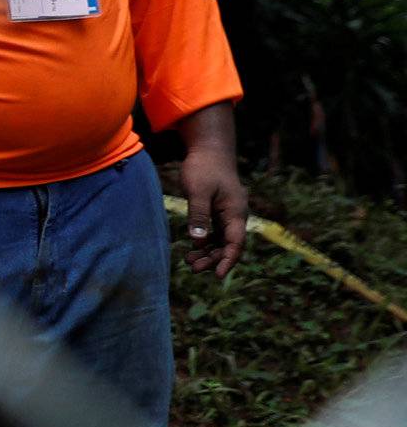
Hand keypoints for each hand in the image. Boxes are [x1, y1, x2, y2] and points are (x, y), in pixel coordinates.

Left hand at [176, 103, 246, 279]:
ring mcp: (227, 214)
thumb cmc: (204, 168)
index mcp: (235, 211)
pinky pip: (215, 233)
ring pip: (222, 241)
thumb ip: (198, 214)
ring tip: (190, 263)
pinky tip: (192, 250)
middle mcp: (235, 215)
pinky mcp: (218, 211)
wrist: (208, 150)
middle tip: (193, 269)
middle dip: (214, 259)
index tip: (217, 276)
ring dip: (208, 253)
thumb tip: (198, 240)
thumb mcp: (198, 191)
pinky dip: (205, 243)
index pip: (235, 243)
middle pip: (228, 245)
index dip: (228, 261)